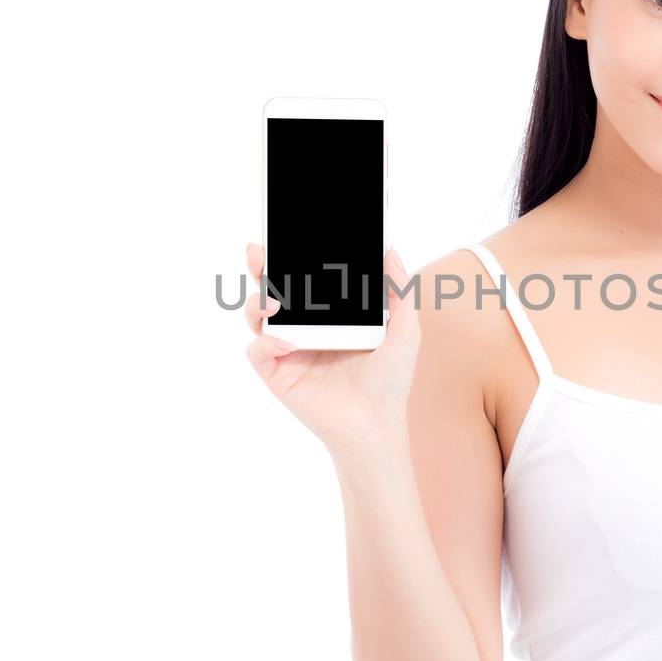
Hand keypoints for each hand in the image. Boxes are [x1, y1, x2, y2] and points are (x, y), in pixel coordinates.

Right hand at [242, 242, 421, 456]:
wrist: (376, 424)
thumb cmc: (390, 380)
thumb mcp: (404, 329)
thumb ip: (399, 289)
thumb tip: (389, 249)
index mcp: (329, 316)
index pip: (304, 280)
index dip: (291, 258)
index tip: (286, 236)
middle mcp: (305, 329)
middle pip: (274, 290)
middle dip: (262, 268)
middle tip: (259, 253)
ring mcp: (288, 352)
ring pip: (257, 317)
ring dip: (258, 303)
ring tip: (274, 301)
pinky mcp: (278, 374)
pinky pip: (258, 351)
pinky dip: (267, 342)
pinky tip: (288, 343)